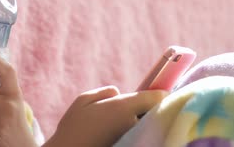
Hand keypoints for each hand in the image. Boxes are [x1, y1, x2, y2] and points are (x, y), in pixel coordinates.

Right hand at [44, 86, 167, 146]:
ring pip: (146, 124)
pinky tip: (117, 134)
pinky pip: (138, 135)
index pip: (157, 98)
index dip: (160, 93)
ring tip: (119, 124)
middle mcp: (133, 123)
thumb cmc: (73, 127)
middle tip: (135, 109)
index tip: (160, 93)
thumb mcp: (83, 100)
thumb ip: (104, 92)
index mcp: (124, 107)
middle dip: (147, 109)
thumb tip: (118, 92)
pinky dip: (133, 132)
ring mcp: (133, 137)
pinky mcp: (130, 146)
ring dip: (140, 121)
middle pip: (153, 112)